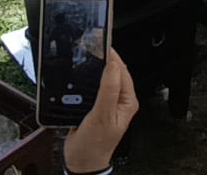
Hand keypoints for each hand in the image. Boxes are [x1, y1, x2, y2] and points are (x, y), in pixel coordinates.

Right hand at [63, 49, 138, 172]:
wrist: (81, 162)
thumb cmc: (96, 145)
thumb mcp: (103, 115)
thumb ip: (108, 89)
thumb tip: (113, 66)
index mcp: (127, 101)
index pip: (122, 71)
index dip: (112, 56)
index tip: (102, 44)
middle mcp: (118, 100)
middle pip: (112, 72)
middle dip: (103, 59)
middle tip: (91, 46)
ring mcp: (106, 103)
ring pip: (101, 79)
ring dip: (94, 69)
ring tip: (86, 56)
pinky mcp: (94, 106)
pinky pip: (91, 88)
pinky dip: (85, 80)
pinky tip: (79, 75)